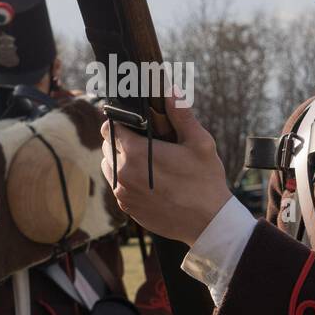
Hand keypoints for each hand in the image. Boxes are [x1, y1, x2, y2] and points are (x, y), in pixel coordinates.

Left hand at [100, 89, 232, 245]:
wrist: (208, 222)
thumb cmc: (206, 180)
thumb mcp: (199, 142)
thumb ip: (181, 115)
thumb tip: (171, 92)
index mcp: (136, 152)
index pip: (110, 128)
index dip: (119, 121)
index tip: (131, 122)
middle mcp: (123, 173)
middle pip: (107, 147)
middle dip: (119, 140)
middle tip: (140, 139)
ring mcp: (123, 193)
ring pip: (108, 167)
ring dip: (119, 160)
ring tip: (141, 159)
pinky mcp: (127, 208)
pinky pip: (117, 187)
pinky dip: (125, 180)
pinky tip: (146, 179)